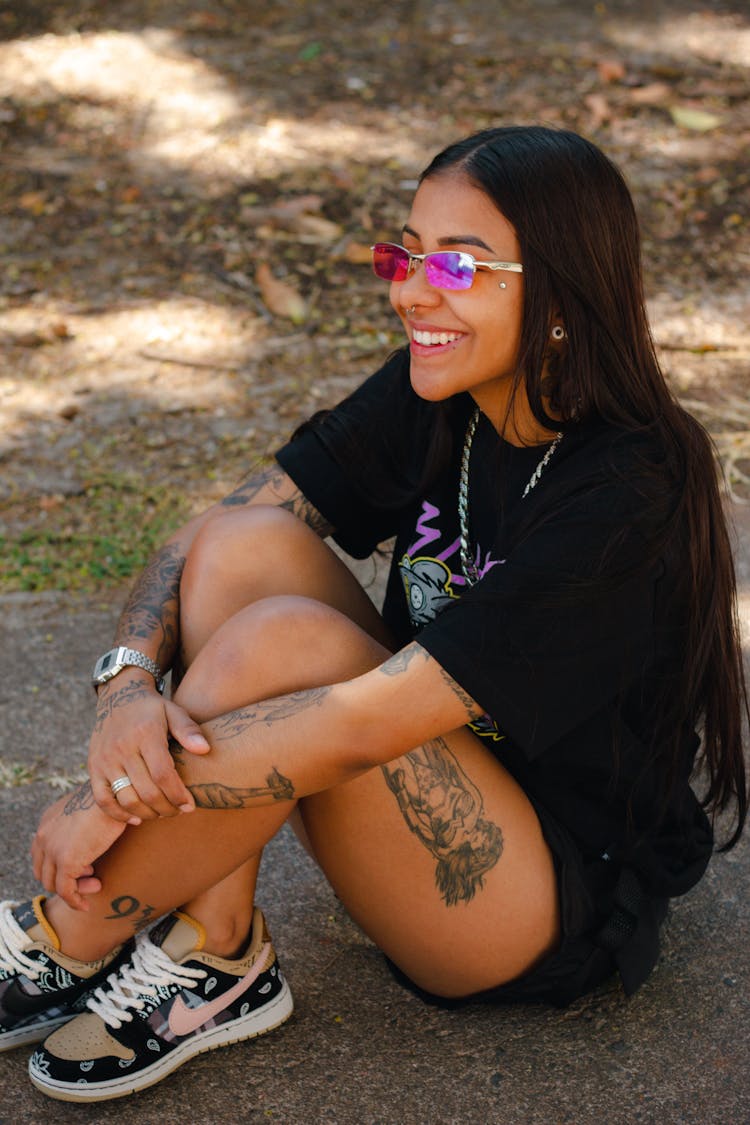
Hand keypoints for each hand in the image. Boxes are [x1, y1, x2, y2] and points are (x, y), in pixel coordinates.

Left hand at [31, 785, 126, 910]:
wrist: (115, 793)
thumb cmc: (112, 796)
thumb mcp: (90, 807)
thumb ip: (86, 822)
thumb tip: (104, 828)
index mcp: (48, 822)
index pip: (42, 853)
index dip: (60, 864)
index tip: (85, 865)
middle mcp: (43, 835)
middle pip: (44, 870)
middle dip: (65, 878)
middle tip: (91, 875)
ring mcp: (52, 849)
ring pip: (53, 883)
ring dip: (74, 889)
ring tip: (96, 885)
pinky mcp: (66, 862)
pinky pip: (65, 891)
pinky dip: (74, 901)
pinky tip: (86, 905)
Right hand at [88, 673, 209, 821]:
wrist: (118, 697)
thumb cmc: (152, 708)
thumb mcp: (173, 711)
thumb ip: (189, 730)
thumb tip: (205, 749)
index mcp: (145, 734)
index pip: (162, 774)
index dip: (177, 794)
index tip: (190, 805)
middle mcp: (122, 748)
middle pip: (146, 791)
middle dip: (167, 808)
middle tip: (179, 811)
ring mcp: (105, 760)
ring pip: (126, 799)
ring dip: (147, 813)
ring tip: (162, 813)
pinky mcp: (93, 768)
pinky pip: (103, 799)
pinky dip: (119, 814)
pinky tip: (137, 817)